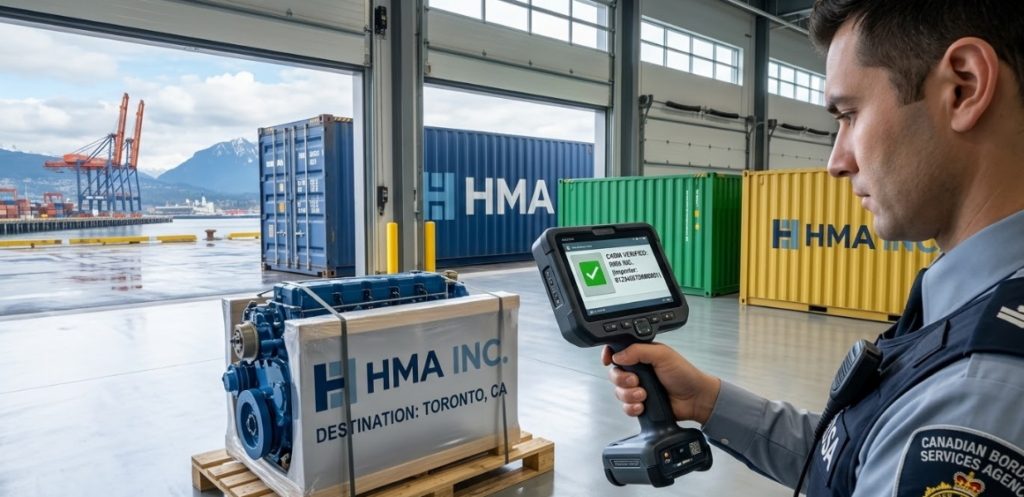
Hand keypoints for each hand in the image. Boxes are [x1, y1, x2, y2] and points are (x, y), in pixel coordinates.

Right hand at [602, 343, 721, 424]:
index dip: (609, 356)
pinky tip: (643, 405)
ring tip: (644, 395)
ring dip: (629, 395)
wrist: (695, 399)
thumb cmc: (684, 374)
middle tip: (636, 381)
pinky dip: (632, 407)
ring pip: (618, 392)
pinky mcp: (640, 404)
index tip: (608, 360)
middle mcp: (638, 371)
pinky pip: (626, 407)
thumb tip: (618, 355)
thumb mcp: (662, 354)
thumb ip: (639, 351)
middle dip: (622, 379)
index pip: (617, 352)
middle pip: (615, 374)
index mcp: (641, 355)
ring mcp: (638, 388)